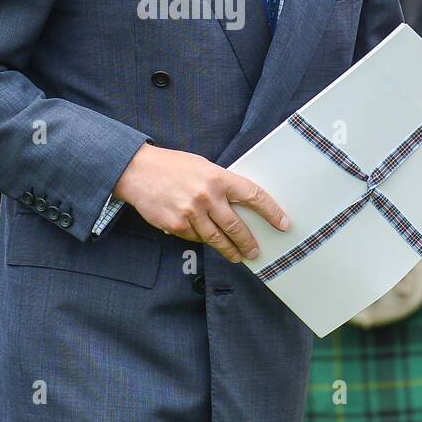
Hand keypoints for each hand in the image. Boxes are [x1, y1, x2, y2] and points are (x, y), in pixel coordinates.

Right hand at [112, 143, 289, 263]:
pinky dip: (202, 239)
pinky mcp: (176, 225)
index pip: (253, 196)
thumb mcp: (202, 167)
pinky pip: (195, 238)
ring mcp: (191, 213)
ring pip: (216, 238)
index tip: (283, 223)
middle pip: (236, 226)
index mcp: (217, 177)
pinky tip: (205, 239)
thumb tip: (239, 205)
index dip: (271, 211)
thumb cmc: (172, 166)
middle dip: (248, 242)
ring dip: (229, 250)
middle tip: (255, 251)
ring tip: (237, 256)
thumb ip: (220, 184)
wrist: (137, 171)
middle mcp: (206, 196)